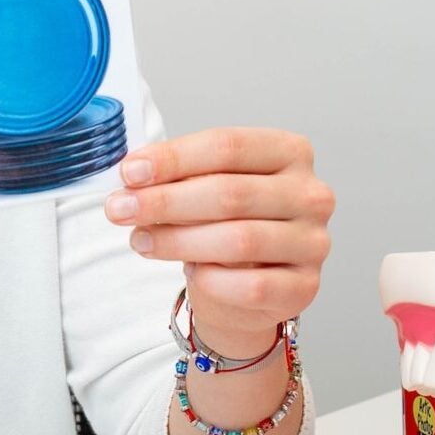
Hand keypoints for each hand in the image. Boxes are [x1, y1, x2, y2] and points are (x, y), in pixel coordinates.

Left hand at [102, 128, 334, 354]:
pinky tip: (190, 273)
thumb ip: (179, 177)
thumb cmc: (227, 225)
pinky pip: (252, 285)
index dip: (174, 158)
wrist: (250, 288)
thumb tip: (133, 178)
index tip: (130, 173)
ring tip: (141, 240)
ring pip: (240, 239)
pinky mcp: (305, 286)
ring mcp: (313, 241)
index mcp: (290, 152)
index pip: (228, 146)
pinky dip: (212, 280)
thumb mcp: (205, 188)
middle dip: (165, 201)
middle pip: (230, 192)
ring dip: (178, 240)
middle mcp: (310, 194)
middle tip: (120, 209)